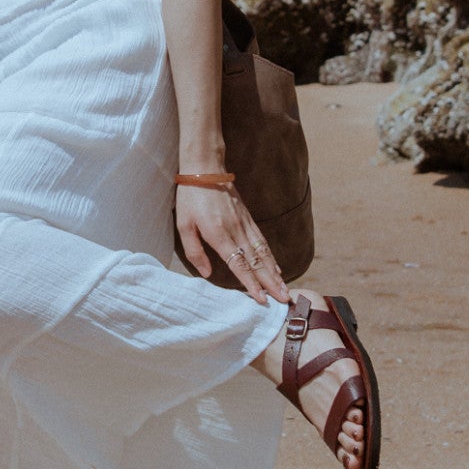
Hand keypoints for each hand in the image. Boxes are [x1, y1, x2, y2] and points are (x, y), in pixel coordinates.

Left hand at [176, 179, 288, 305]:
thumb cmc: (190, 198)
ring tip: (284, 289)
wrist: (205, 168)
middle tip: (284, 299)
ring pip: (263, 253)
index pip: (239, 265)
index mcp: (219, 235)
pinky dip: (271, 256)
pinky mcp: (248, 218)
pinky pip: (262, 241)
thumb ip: (195, 251)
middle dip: (271, 283)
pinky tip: (276, 267)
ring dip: (275, 273)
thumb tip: (206, 274)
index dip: (251, 284)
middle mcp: (236, 231)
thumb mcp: (183, 226)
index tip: (262, 299)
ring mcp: (244, 224)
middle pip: (257, 262)